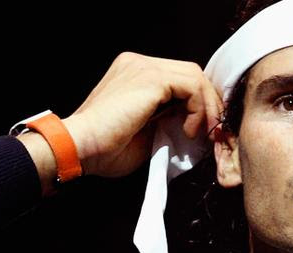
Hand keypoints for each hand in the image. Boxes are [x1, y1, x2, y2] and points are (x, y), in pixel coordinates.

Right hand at [61, 52, 224, 179]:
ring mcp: (143, 66)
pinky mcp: (150, 78)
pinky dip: (198, 109)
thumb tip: (193, 120)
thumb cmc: (106, 148)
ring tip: (200, 133)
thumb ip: (167, 117)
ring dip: (206, 108)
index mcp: (134, 72)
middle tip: (211, 131)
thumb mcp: (145, 129)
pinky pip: (192, 86)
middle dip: (208, 102)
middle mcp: (138, 63)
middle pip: (190, 72)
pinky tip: (188, 130)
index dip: (198, 102)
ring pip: (194, 77)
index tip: (205, 128)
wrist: (81, 148)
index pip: (179, 77)